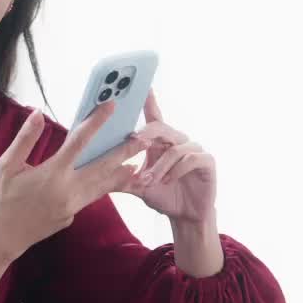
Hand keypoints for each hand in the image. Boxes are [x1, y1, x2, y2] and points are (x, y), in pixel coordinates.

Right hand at [0, 104, 143, 263]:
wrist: (2, 237)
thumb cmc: (1, 198)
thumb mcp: (6, 166)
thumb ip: (25, 139)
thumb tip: (38, 113)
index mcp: (52, 173)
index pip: (79, 141)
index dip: (96, 122)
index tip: (111, 107)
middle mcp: (67, 190)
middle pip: (102, 166)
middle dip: (124, 152)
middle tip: (143, 139)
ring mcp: (72, 205)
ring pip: (103, 185)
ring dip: (121, 173)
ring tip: (138, 163)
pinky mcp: (72, 215)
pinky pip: (91, 197)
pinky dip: (105, 187)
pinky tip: (112, 181)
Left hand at [123, 89, 217, 226]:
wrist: (186, 216)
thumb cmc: (163, 196)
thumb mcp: (138, 186)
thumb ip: (121, 177)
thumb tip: (96, 173)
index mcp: (162, 143)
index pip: (154, 118)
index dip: (149, 101)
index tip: (142, 86)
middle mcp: (178, 141)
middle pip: (161, 127)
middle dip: (145, 135)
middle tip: (133, 143)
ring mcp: (194, 150)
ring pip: (173, 148)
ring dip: (158, 166)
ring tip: (149, 180)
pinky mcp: (207, 161)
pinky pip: (190, 158)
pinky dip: (176, 170)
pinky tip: (168, 181)